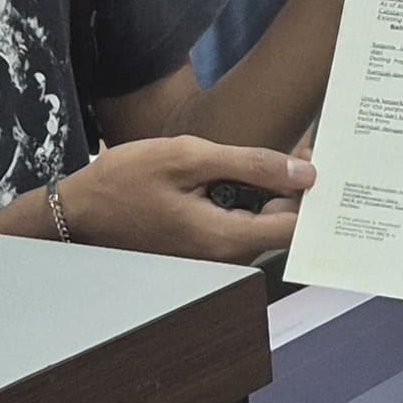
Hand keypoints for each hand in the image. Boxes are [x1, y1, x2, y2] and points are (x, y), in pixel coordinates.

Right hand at [57, 136, 310, 261]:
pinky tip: (248, 169)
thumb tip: (305, 172)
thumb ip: (250, 164)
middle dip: (296, 186)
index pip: (294, 226)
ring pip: (262, 221)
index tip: (324, 161)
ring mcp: (212, 255)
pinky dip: (252, 196)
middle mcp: (224, 257)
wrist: (78, 211)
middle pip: (281, 224)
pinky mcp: (202, 246)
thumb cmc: (126, 182)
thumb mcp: (189, 158)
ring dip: (274, 189)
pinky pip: (240, 222)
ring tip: (284, 152)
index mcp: (225, 239)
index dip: (314, 194)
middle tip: (307, 146)